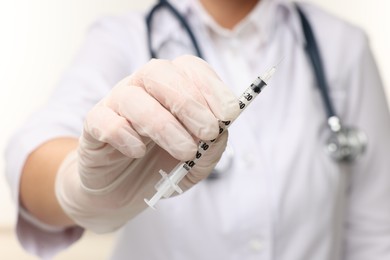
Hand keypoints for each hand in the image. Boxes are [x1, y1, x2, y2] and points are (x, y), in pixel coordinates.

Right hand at [55, 55, 239, 232]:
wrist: (123, 192)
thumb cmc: (162, 168)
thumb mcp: (197, 163)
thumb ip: (211, 148)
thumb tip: (221, 131)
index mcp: (171, 88)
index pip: (189, 69)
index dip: (211, 87)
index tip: (229, 113)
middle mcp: (142, 88)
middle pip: (159, 73)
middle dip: (189, 102)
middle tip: (208, 131)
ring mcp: (116, 103)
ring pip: (133, 97)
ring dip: (163, 124)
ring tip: (185, 152)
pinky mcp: (94, 125)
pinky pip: (104, 120)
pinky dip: (124, 135)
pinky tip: (137, 153)